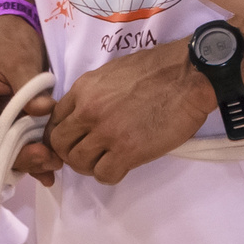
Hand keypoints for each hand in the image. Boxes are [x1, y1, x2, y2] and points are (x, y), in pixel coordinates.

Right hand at [0, 10, 60, 185]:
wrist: (23, 25)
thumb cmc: (9, 40)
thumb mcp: (18, 60)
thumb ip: (29, 88)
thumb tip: (42, 111)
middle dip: (17, 160)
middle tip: (47, 159)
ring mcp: (4, 120)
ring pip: (12, 152)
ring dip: (32, 162)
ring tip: (57, 163)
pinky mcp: (22, 119)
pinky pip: (27, 143)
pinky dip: (40, 155)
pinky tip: (56, 165)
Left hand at [47, 40, 217, 182]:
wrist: (189, 75)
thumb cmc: (158, 69)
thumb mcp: (112, 73)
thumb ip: (93, 94)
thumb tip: (85, 112)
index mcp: (83, 89)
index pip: (54, 121)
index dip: (63, 135)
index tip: (76, 140)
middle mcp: (88, 110)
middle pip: (59, 145)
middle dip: (71, 153)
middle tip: (91, 154)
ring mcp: (106, 132)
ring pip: (78, 163)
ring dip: (91, 166)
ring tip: (108, 160)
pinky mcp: (127, 150)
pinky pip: (104, 174)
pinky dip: (110, 174)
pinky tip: (123, 165)